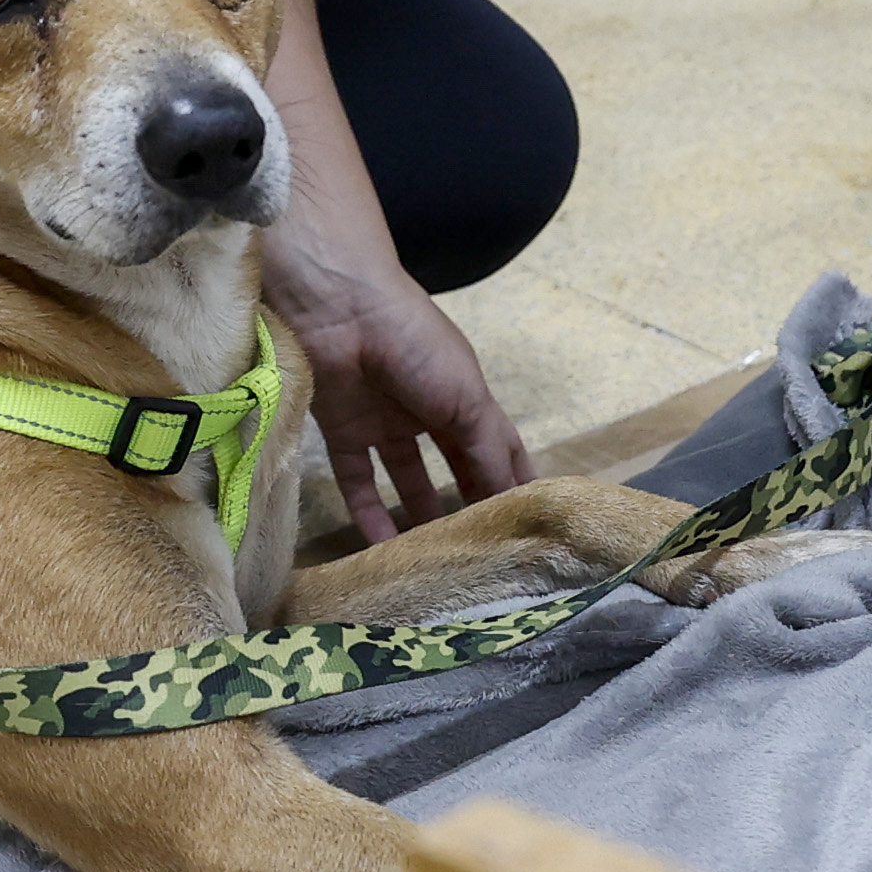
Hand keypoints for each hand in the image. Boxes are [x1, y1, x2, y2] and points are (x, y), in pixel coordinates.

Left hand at [277, 261, 527, 543]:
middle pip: (453, 466)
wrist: (341, 310)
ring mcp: (384, 422)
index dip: (513, 482)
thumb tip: (509, 503)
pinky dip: (368, 514)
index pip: (498, 447)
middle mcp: (427, 411)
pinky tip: (383, 549)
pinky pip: (357, 481)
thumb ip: (487, 453)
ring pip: (406, 478)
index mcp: (466, 397)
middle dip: (468, 505)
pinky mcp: (342, 431)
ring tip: (435, 561)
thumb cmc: (418, 346)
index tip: (530, 526)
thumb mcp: (467, 400)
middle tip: (483, 554)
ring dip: (419, 516)